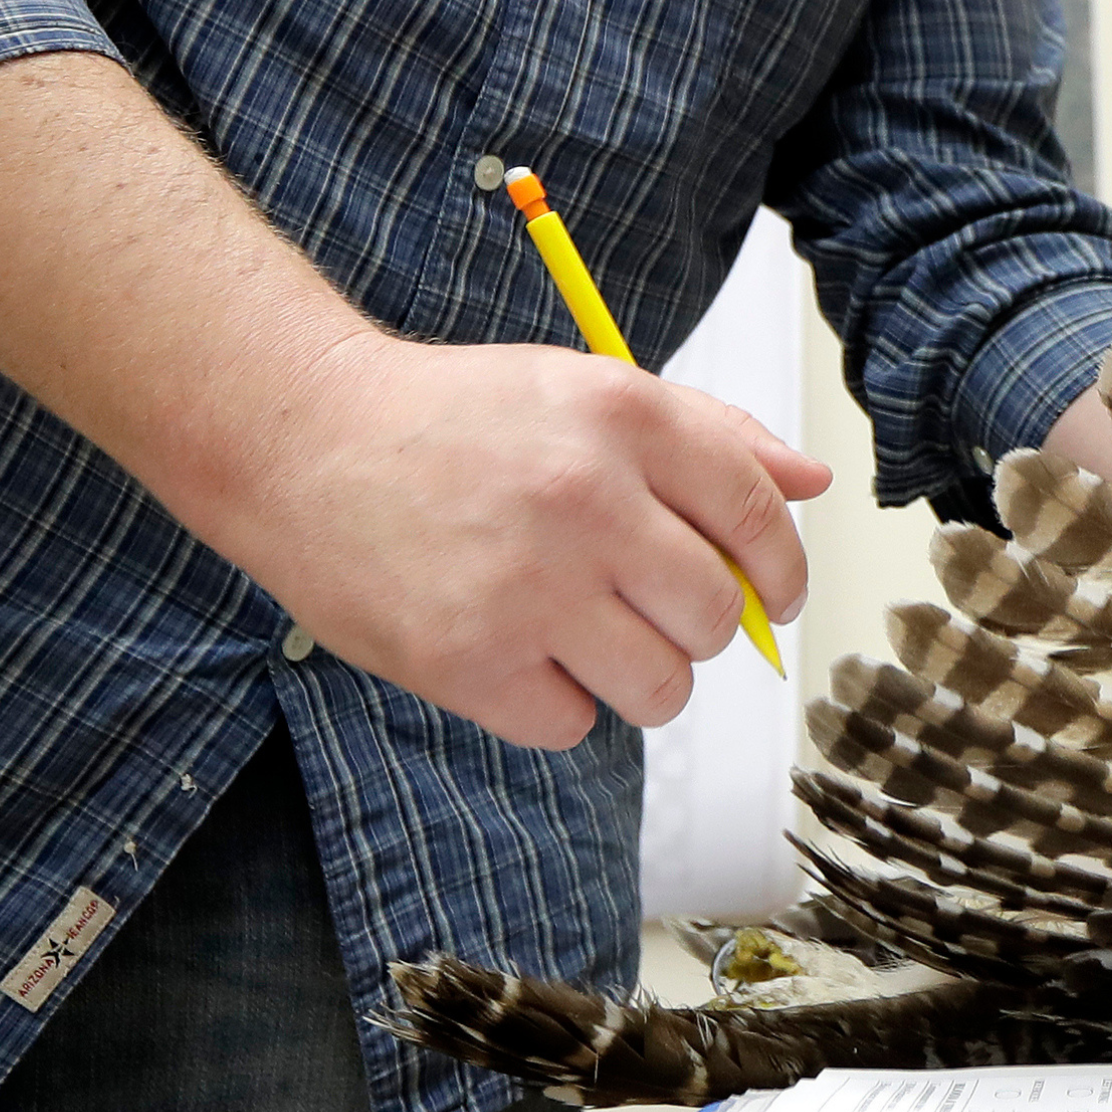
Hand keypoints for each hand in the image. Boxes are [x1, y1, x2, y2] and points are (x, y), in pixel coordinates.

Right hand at [212, 330, 831, 749]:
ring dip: (639, 676)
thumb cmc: (451, 419)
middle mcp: (584, 499)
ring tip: (584, 634)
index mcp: (623, 417)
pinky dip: (553, 704)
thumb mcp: (587, 388)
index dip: (782, 568)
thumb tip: (809, 480)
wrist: (302, 442)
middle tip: (651, 609)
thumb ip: (709, 431)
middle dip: (700, 627)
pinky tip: (515, 650)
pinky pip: (571, 724)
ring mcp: (526, 587)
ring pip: (661, 687)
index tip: (773, 594)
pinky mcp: (467, 661)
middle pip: (717, 616)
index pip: (759, 513)